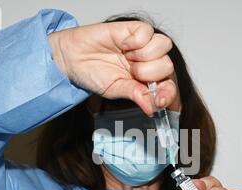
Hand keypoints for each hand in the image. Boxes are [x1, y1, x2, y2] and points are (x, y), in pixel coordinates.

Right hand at [48, 21, 176, 114]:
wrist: (73, 58)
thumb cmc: (94, 74)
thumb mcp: (116, 90)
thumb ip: (136, 95)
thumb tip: (153, 108)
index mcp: (147, 80)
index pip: (168, 86)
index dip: (167, 93)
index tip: (159, 100)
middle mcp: (149, 62)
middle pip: (167, 66)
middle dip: (149, 73)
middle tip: (131, 72)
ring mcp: (144, 45)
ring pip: (163, 47)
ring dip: (144, 56)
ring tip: (127, 58)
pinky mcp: (135, 30)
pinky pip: (148, 33)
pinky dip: (135, 41)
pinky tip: (123, 45)